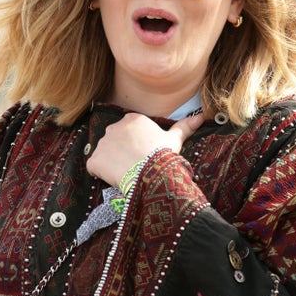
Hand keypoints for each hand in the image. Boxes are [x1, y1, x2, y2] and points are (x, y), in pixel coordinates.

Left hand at [86, 112, 204, 186]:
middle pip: (116, 141)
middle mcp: (113, 127)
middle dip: (122, 152)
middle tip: (136, 165)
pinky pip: (94, 167)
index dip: (136, 145)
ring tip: (127, 173)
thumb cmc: (163, 155)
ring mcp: (102, 143)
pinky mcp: (94, 160)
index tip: (144, 155)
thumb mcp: (174, 139)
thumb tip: (201, 116)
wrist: (150, 173)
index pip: (130, 132)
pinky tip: (115, 179)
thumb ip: (184, 127)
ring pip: (105, 154)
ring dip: (112, 163)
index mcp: (132, 119)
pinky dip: (101, 173)